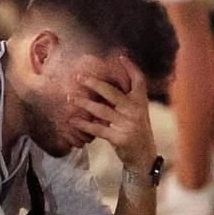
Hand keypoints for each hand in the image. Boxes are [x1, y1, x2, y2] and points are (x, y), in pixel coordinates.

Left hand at [68, 56, 157, 170]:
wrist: (144, 157)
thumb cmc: (136, 131)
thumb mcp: (137, 113)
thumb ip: (126, 100)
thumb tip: (103, 85)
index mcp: (141, 102)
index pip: (139, 80)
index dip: (131, 67)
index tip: (120, 57)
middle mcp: (136, 110)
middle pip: (113, 92)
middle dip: (95, 83)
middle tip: (79, 77)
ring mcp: (128, 124)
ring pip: (102, 110)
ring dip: (84, 103)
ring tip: (70, 98)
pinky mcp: (120, 138)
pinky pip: (98, 129)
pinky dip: (84, 124)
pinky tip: (73, 120)